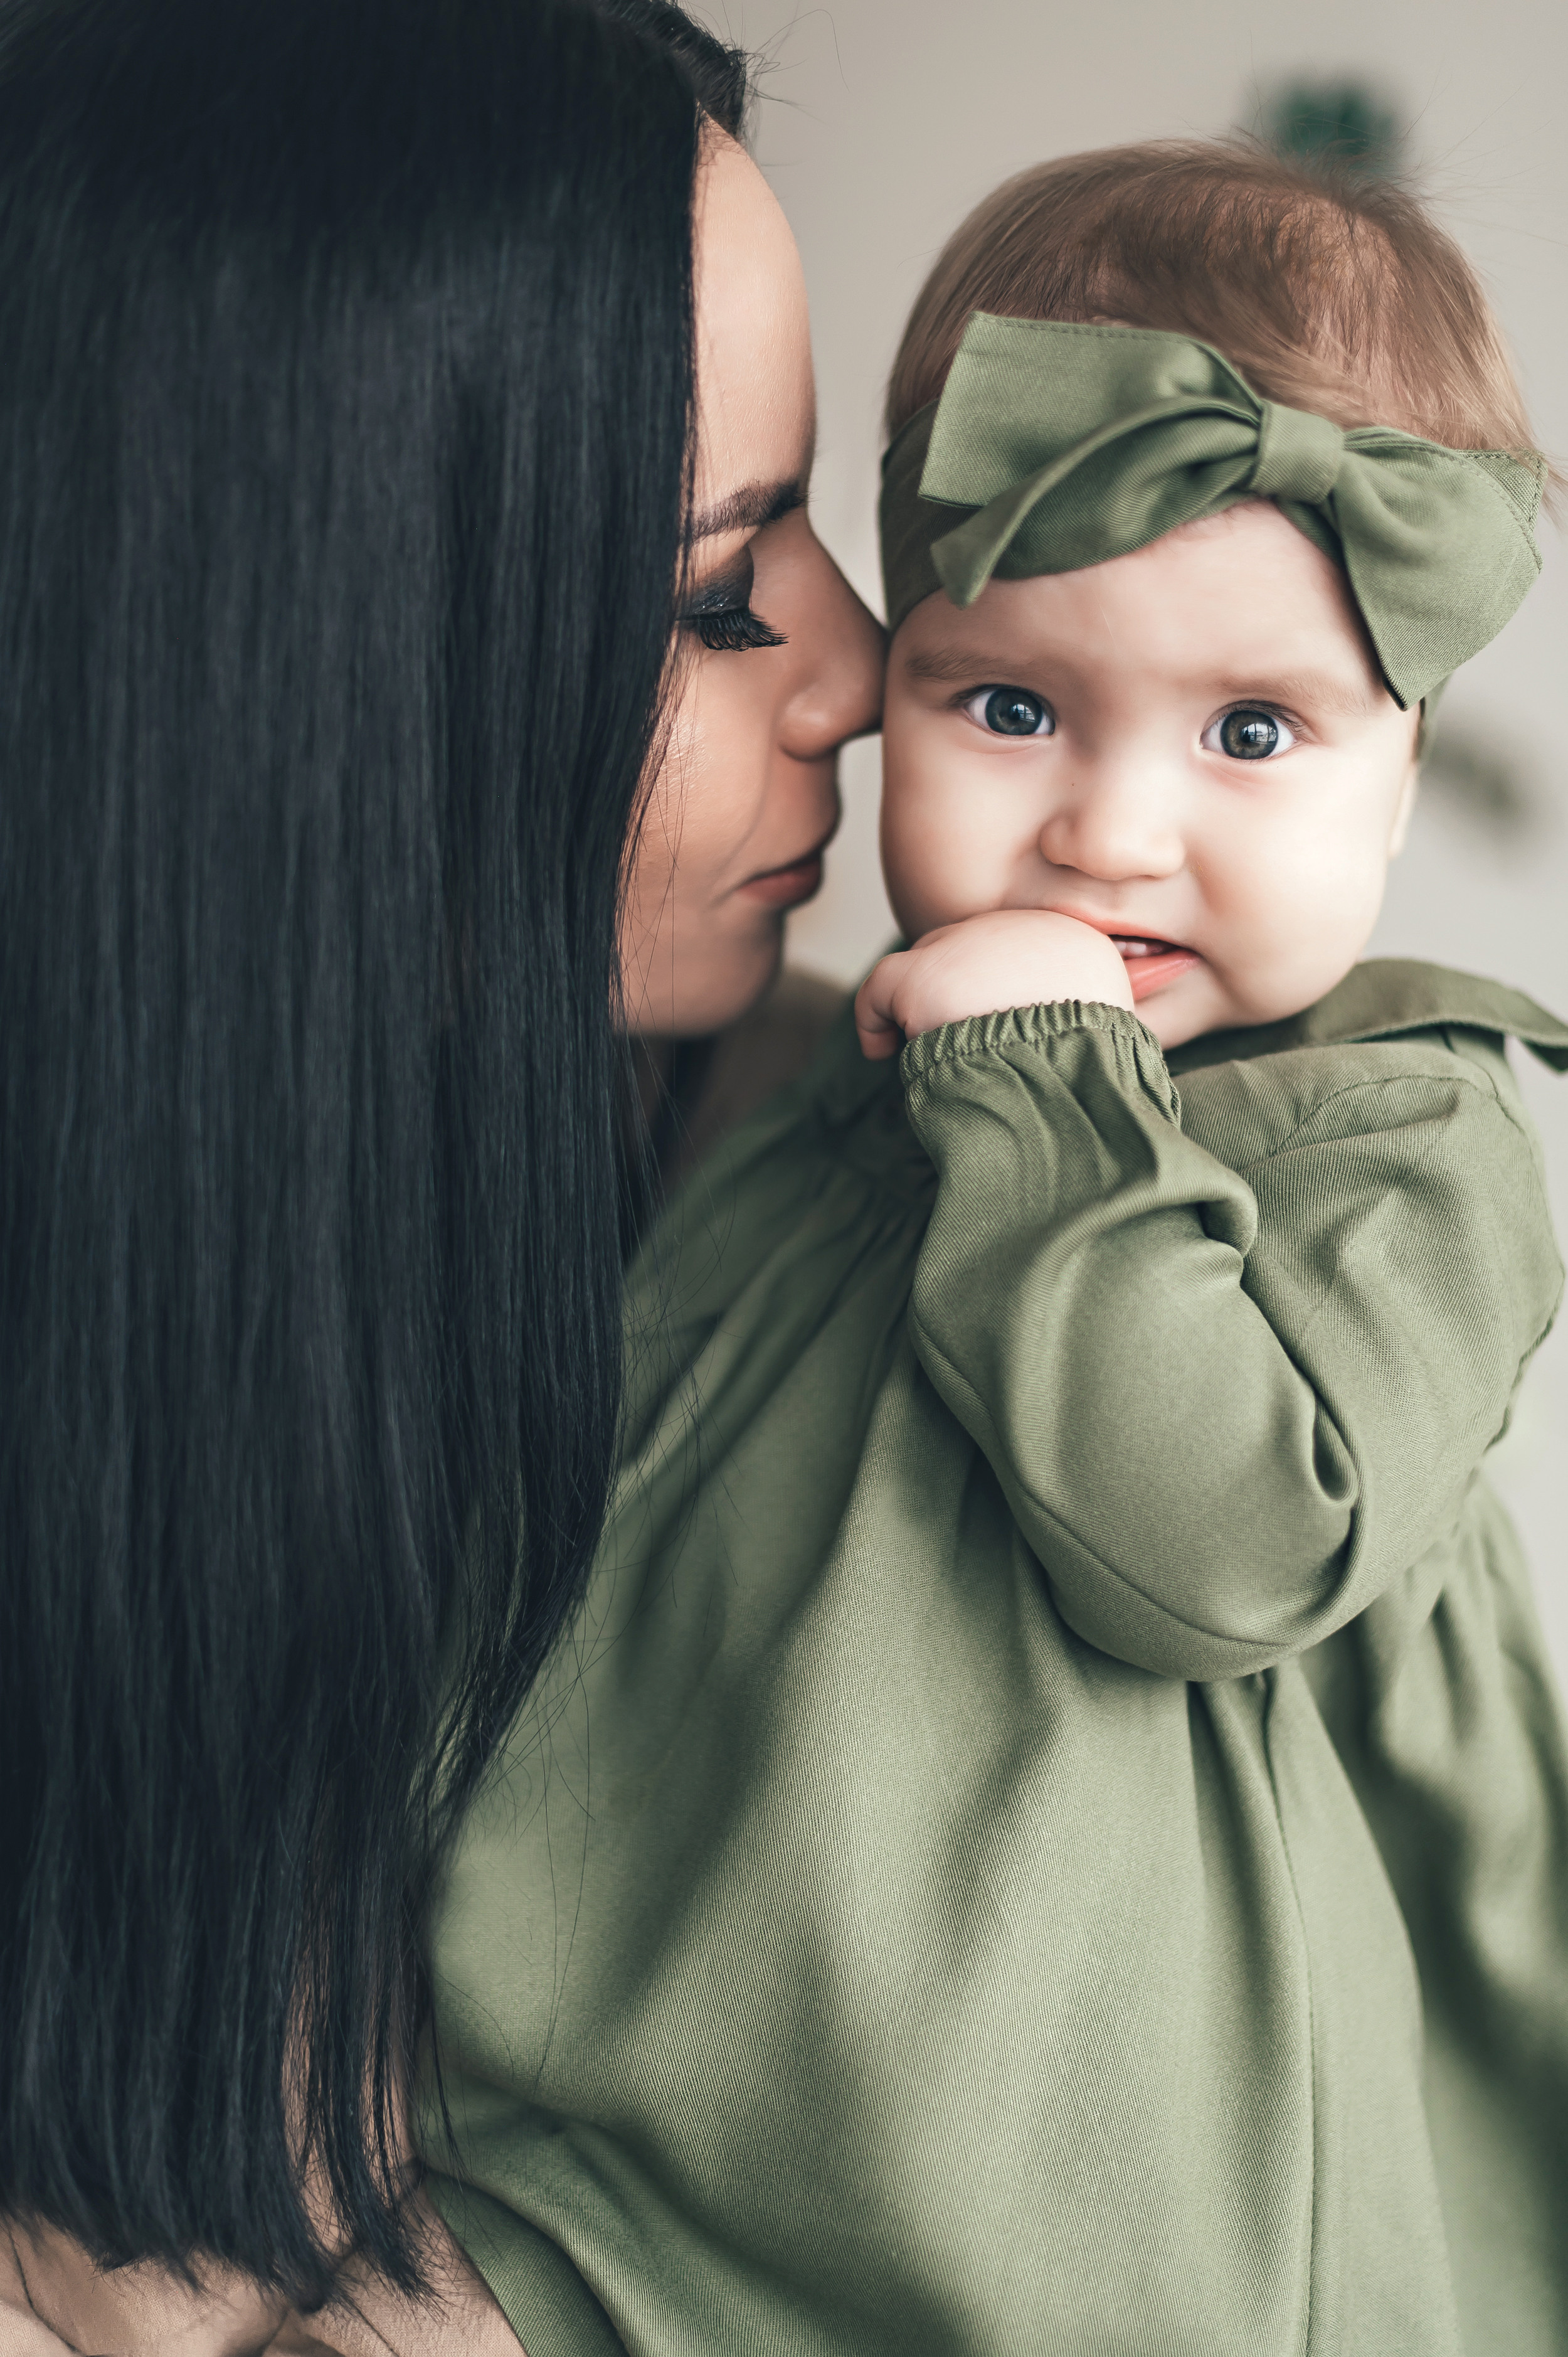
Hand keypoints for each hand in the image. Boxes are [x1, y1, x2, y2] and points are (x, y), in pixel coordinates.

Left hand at [854, 910, 1133, 1059]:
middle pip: (967, 951)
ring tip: (934, 1055)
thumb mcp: (1100, 1038)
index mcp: (1075, 943)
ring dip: (926, 1010)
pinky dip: (875, 1020)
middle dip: (955, 995)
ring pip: (929, 967)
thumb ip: (1073, 1019)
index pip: (1015, 952)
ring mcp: (971, 947)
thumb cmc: (1090, 1084)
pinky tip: (883, 1051)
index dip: (991, 992)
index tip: (989, 1034)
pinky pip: (881, 988)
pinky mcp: (926, 976)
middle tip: (957, 1046)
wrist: (1074, 1095)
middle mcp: (1022, 928)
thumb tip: (1044, 1035)